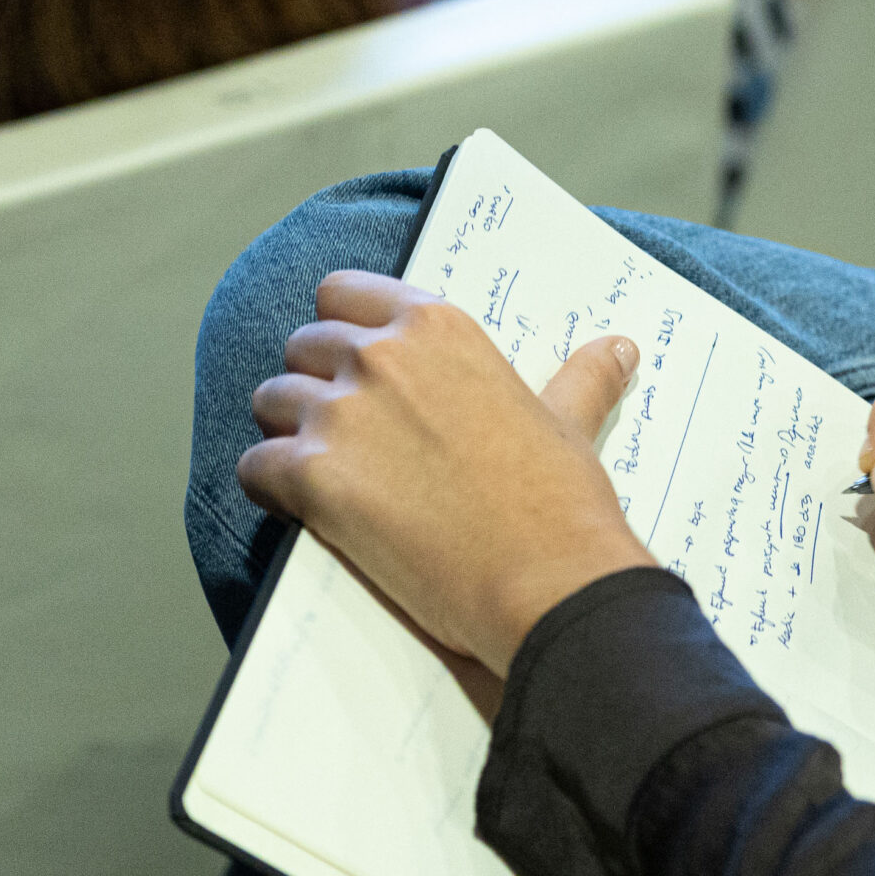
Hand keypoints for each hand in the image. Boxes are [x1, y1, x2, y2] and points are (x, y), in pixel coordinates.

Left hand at [238, 271, 653, 677]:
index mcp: (439, 329)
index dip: (343, 328)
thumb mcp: (569, 423)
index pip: (344, 293)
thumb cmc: (561, 502)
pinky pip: (255, 468)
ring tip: (327, 473)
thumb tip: (619, 349)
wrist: (548, 582)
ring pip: (271, 402)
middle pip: (303, 347)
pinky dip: (272, 489)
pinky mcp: (313, 480)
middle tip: (349, 432)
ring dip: (289, 434)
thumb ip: (582, 378)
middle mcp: (381, 358)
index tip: (355, 363)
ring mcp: (342, 417)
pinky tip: (306, 510)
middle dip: (316, 384)